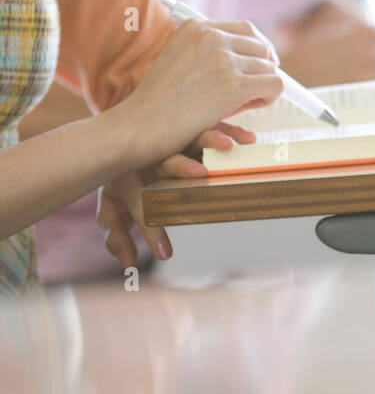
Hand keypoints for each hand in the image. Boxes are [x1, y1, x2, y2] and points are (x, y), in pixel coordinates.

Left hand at [98, 119, 257, 267]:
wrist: (109, 142)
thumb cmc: (118, 186)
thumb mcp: (113, 211)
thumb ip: (118, 238)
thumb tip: (128, 264)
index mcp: (129, 179)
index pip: (140, 204)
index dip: (152, 231)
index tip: (166, 255)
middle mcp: (150, 157)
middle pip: (166, 160)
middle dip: (181, 166)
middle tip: (200, 173)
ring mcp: (169, 142)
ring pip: (188, 138)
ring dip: (208, 140)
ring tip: (227, 146)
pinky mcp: (185, 130)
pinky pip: (207, 128)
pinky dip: (227, 131)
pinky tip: (246, 139)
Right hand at [115, 18, 283, 169]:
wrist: (139, 126)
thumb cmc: (157, 102)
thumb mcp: (177, 60)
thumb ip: (205, 52)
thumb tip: (245, 56)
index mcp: (196, 27)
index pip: (245, 29)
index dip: (256, 49)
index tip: (256, 66)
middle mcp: (210, 37)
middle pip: (261, 46)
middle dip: (262, 68)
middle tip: (255, 88)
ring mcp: (223, 60)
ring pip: (269, 66)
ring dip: (262, 85)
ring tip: (247, 101)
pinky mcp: (233, 85)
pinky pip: (274, 84)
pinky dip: (268, 96)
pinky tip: (252, 106)